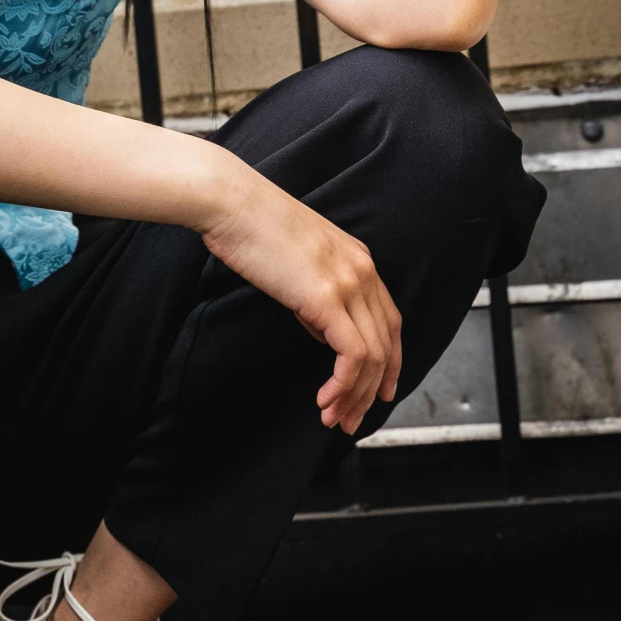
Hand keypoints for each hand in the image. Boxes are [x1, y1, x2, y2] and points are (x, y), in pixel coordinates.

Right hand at [199, 153, 401, 435]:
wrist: (231, 203)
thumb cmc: (251, 226)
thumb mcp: (297, 261)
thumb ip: (317, 293)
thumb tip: (322, 326)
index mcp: (357, 259)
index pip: (389, 320)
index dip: (389, 361)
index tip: (378, 390)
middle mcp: (362, 270)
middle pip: (386, 343)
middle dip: (372, 389)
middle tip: (354, 418)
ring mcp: (348, 283)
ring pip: (372, 356)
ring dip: (355, 394)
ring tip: (336, 417)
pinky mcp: (328, 298)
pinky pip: (353, 354)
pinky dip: (344, 384)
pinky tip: (327, 398)